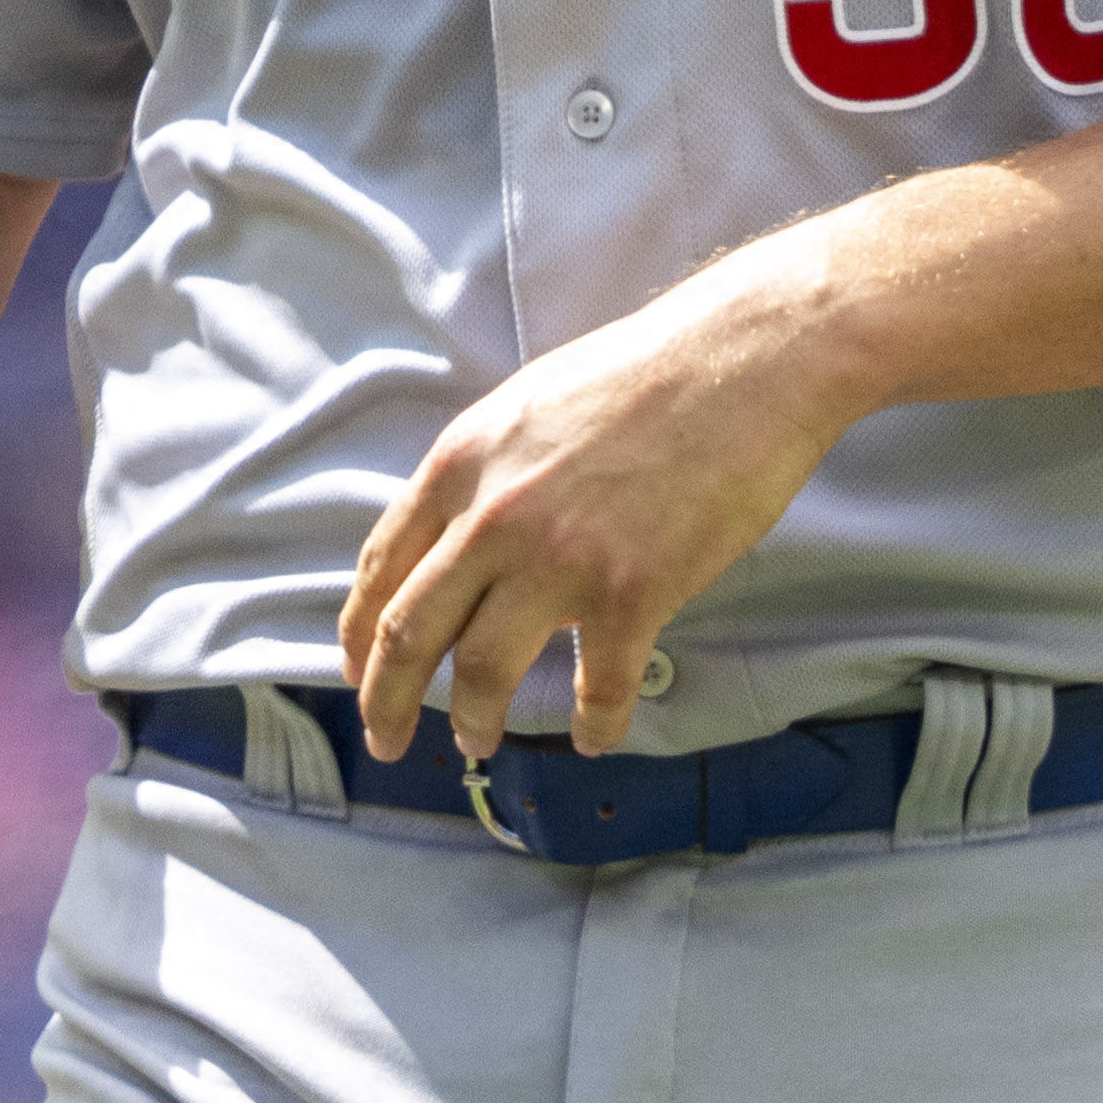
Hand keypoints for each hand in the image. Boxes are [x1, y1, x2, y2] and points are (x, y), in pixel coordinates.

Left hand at [340, 264, 853, 759]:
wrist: (744, 361)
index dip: (360, 635)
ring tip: (478, 741)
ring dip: (475, 720)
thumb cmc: (647, 373)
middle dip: (386, 702)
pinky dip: (593, 724)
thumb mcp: (527, 406)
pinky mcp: (632, 593)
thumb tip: (457, 538)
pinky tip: (593, 736)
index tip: (359, 672)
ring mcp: (561, 560)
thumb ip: (481, 474)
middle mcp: (494, 517)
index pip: (380, 569)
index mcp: (460, 465)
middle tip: (386, 739)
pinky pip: (598, 687)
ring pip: (484, 673)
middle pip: (410, 635)